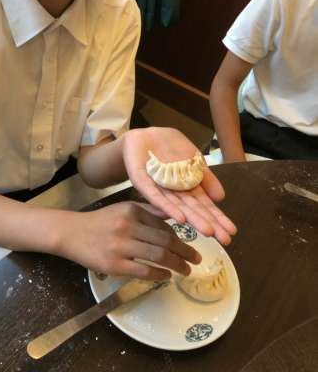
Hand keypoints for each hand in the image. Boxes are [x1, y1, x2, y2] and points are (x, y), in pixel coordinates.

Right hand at [57, 202, 200, 280]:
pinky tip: (166, 276)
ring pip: (158, 255)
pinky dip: (159, 275)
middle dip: (185, 252)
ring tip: (186, 270)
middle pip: (166, 240)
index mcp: (132, 210)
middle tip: (197, 260)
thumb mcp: (123, 208)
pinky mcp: (114, 264)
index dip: (181, 237)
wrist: (71, 233)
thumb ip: (148, 211)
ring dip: (177, 265)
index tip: (189, 246)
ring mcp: (121, 246)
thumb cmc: (100, 221)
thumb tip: (174, 214)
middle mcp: (128, 226)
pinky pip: (144, 271)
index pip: (164, 224)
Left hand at [122, 127, 236, 244]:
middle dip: (209, 223)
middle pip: (193, 209)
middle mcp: (174, 193)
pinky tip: (179, 218)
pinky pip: (155, 197)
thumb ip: (206, 178)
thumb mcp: (194, 159)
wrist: (144, 134)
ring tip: (208, 231)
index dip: (218, 218)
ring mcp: (159, 189)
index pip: (204, 204)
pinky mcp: (142, 183)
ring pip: (178, 206)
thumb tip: (221, 198)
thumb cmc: (170, 147)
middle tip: (225, 240)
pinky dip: (167, 207)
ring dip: (193, 219)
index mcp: (187, 187)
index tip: (232, 232)